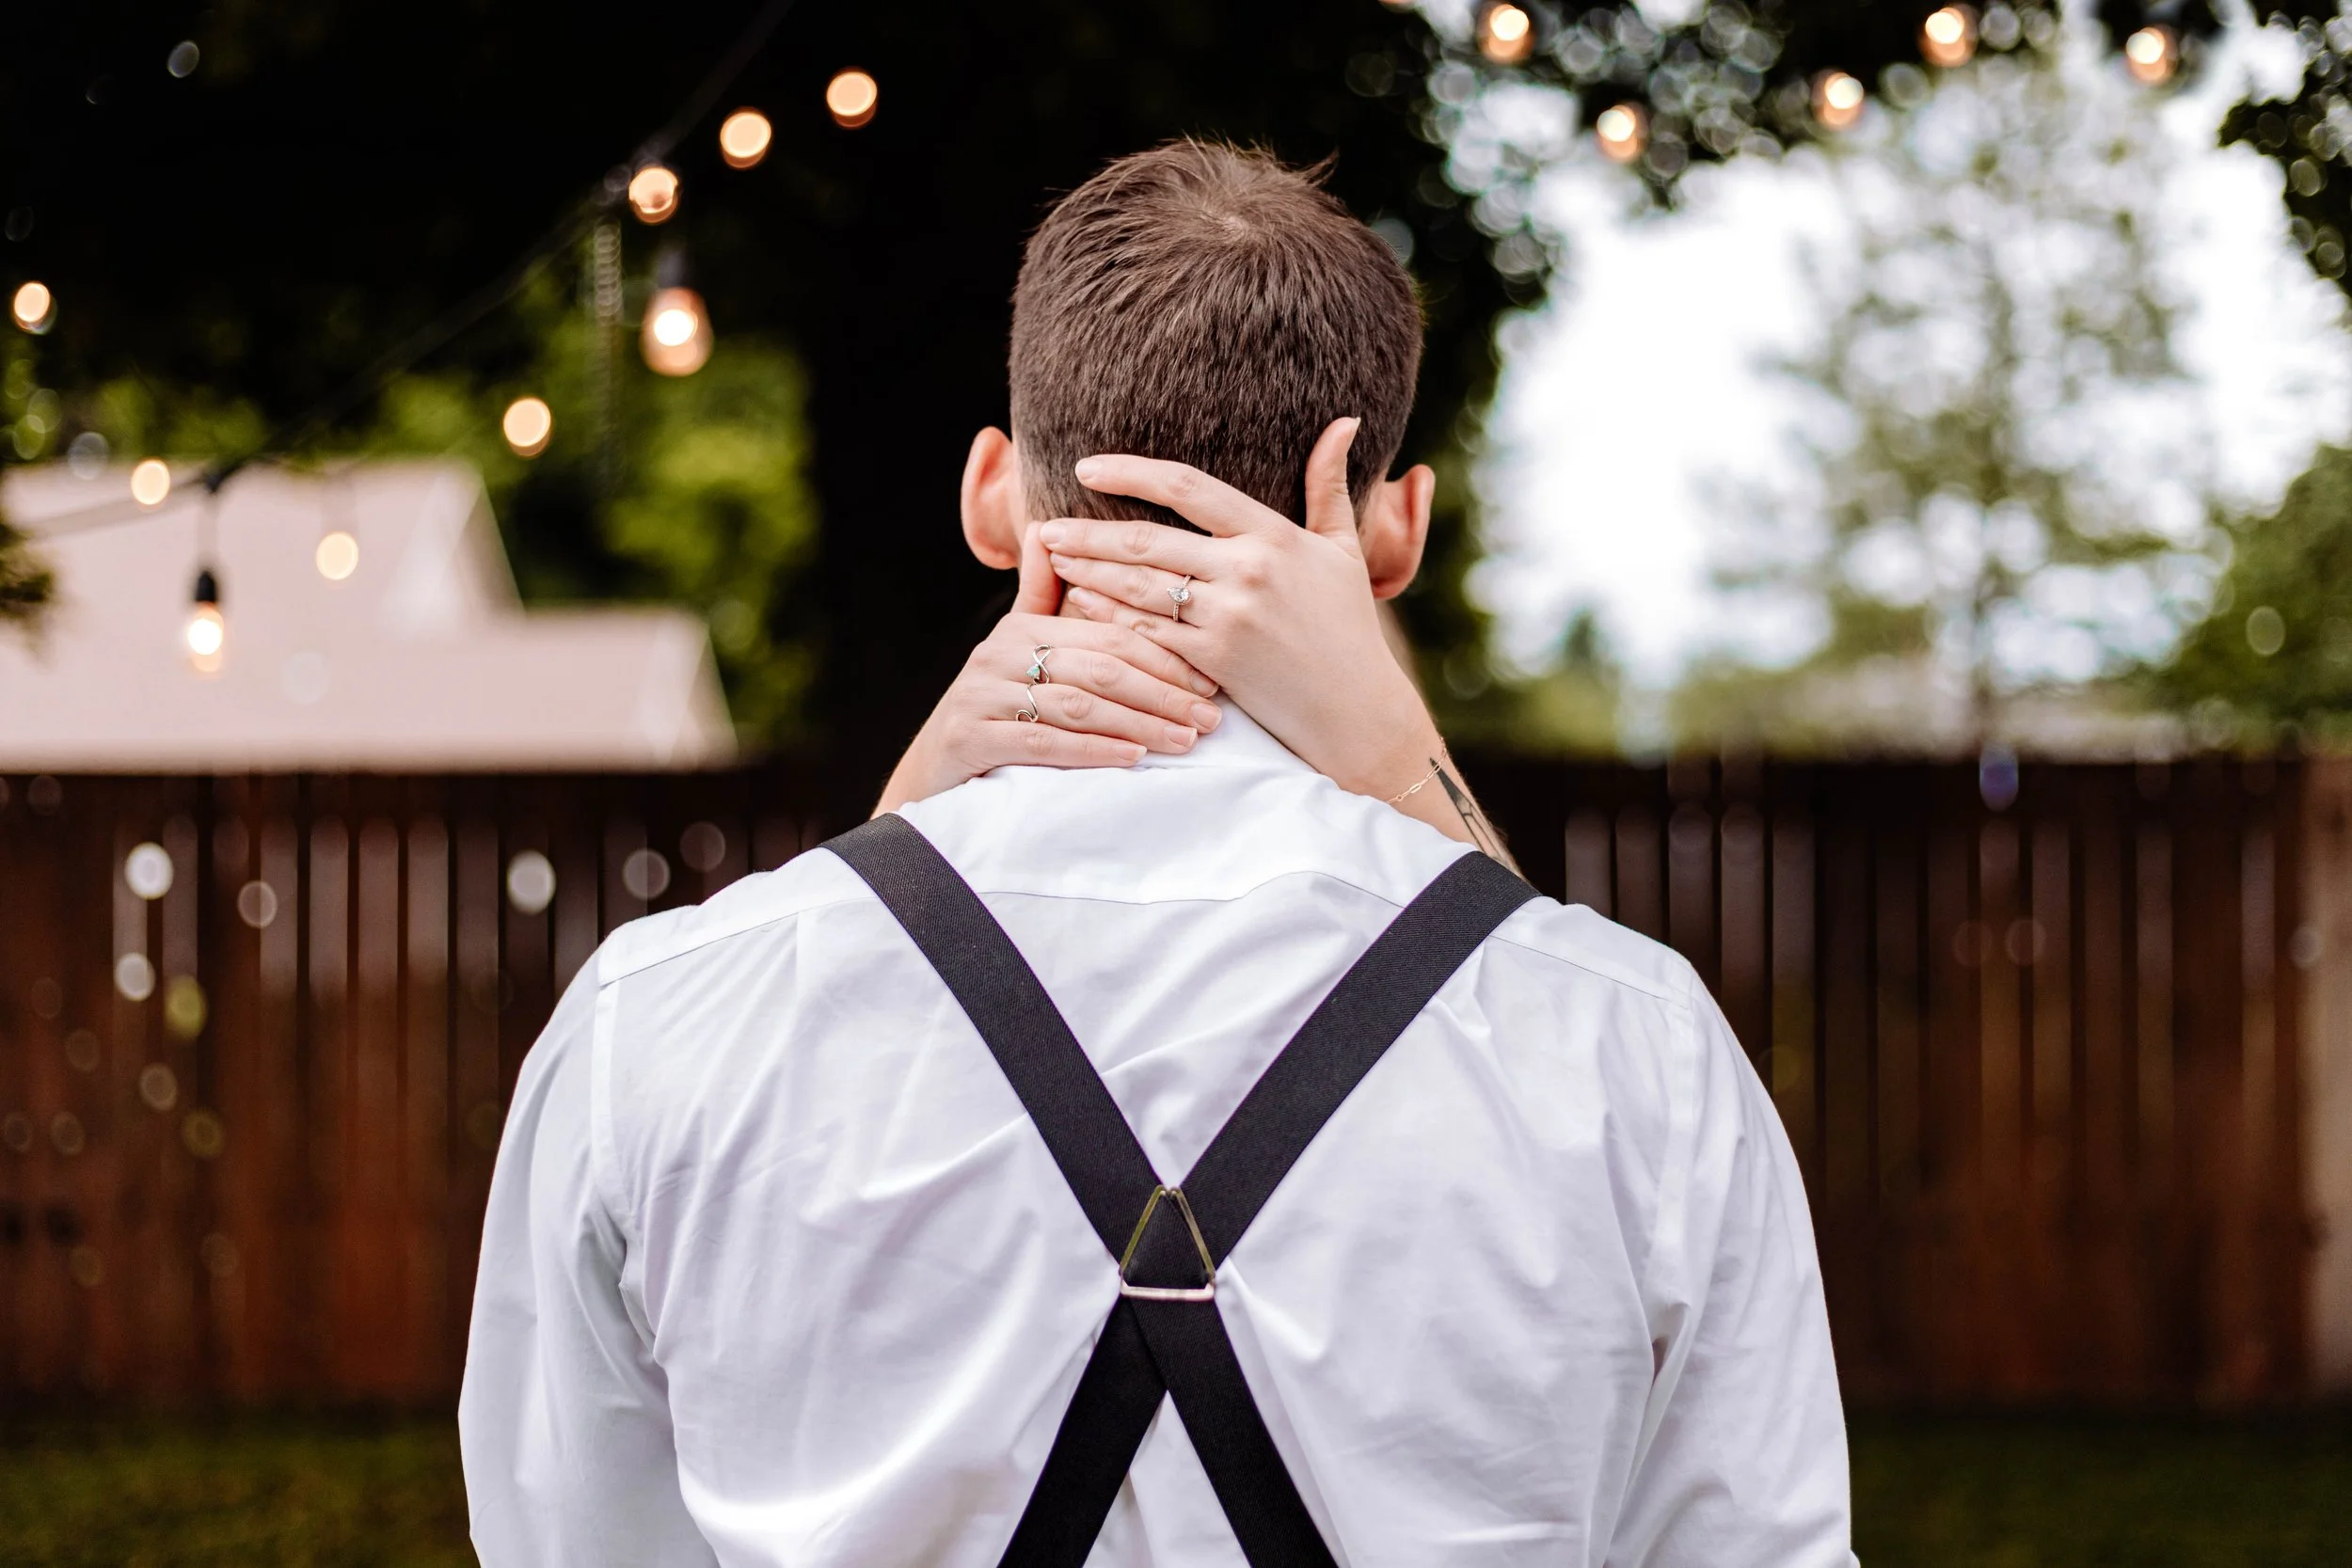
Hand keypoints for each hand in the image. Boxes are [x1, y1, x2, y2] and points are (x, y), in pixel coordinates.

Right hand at [874, 523, 1223, 815]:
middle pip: (1099, 667)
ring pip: (1076, 705)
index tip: (1211, 682)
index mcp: (1020, 626)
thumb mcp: (1020, 651)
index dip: (1164, 655)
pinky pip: (1042, 742)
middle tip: (1211, 717)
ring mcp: (981, 696)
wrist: (933, 772)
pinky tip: (1132, 758)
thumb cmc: (996, 710)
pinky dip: (1092, 751)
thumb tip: (1048, 527)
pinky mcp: (970, 738)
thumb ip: (1043, 596)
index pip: (1108, 632)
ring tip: (1185, 740)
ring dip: (1139, 724)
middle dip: (1162, 693)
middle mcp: (997, 654)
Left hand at [1041, 418, 1445, 808]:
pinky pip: (1147, 634)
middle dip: (1089, 533)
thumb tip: (1346, 421)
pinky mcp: (1213, 662)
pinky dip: (1109, 619)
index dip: (1132, 472)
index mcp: (1272, 536)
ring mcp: (1227, 618)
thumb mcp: (1344, 550)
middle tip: (1047, 526)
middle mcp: (1246, 571)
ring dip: (1088, 573)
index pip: (1189, 489)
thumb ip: (1331, 485)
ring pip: (1138, 587)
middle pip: (1148, 541)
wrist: (1358, 711)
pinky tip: (1077, 608)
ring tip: (1052, 560)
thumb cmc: (1349, 628)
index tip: (1086, 468)